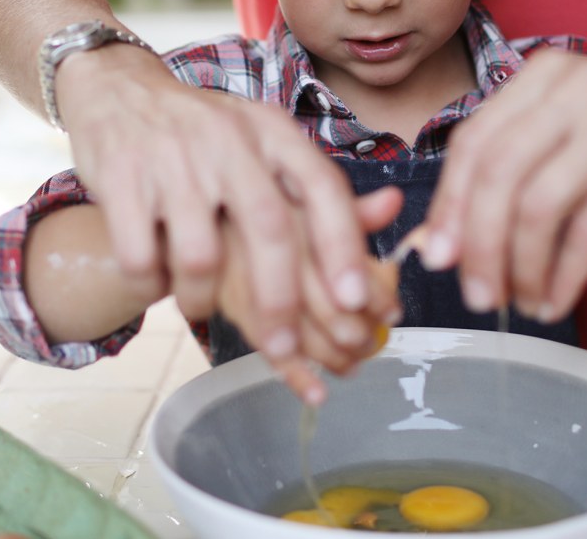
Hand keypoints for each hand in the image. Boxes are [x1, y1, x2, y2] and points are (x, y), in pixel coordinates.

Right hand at [58, 49, 394, 380]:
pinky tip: (156, 285)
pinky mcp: (121, 177)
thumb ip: (319, 186)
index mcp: (272, 132)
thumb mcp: (266, 144)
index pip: (323, 187)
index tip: (355, 301)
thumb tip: (393, 213)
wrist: (118, 88)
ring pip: (200, 255)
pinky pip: (141, 257)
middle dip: (281, 301)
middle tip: (284, 348)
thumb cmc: (205, 131)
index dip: (342, 246)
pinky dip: (151, 286)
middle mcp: (228, 139)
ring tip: (201, 308)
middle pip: (268, 229)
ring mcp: (172, 158)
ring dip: (202, 299)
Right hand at [217, 187, 403, 404]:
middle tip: (372, 341)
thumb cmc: (257, 207)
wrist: (192, 216)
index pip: (347, 261)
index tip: (392, 313)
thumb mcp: (299, 195)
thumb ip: (348, 208)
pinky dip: (294, 375)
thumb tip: (395, 200)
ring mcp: (245, 275)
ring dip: (332, 355)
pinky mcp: (227, 302)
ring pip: (297, 330)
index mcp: (297, 211)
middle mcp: (271, 242)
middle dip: (356, 332)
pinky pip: (262, 346)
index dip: (375, 295)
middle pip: (325, 301)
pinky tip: (316, 392)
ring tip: (352, 362)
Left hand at [421, 51, 586, 319]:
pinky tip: (558, 297)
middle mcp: (578, 88)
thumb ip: (513, 177)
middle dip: (478, 247)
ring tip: (522, 302)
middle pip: (499, 175)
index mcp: (546, 75)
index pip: (474, 142)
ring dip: (521, 267)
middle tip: (476, 294)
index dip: (449, 206)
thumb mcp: (576, 136)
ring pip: (540, 206)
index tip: (439, 257)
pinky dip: (565, 274)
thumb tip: (437, 240)